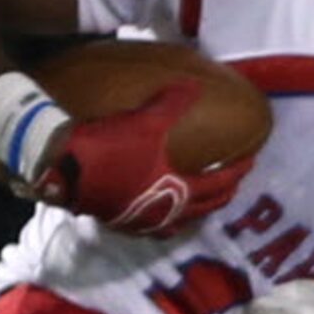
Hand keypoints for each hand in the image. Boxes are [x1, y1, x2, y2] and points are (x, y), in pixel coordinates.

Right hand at [36, 80, 255, 238]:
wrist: (63, 168)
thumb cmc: (111, 147)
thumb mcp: (146, 122)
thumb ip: (173, 104)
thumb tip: (194, 86)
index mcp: (178, 190)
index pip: (218, 184)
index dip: (236, 172)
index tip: (250, 161)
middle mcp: (164, 213)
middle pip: (203, 208)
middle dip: (221, 196)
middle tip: (233, 184)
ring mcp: (141, 222)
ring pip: (178, 223)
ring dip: (194, 212)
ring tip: (200, 201)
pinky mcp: (119, 223)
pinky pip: (152, 227)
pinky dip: (165, 219)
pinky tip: (159, 209)